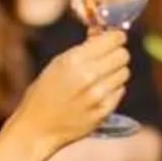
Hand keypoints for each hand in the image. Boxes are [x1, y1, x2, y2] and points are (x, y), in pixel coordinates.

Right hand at [13, 30, 132, 152]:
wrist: (37, 128)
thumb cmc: (43, 92)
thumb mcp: (57, 63)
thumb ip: (83, 48)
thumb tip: (103, 32)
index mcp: (74, 60)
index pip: (114, 39)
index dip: (116, 37)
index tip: (114, 39)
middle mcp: (88, 76)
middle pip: (123, 55)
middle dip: (116, 54)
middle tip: (107, 58)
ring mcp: (98, 96)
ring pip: (124, 73)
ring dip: (115, 72)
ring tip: (100, 78)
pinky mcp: (103, 112)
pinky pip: (120, 91)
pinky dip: (113, 89)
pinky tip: (98, 92)